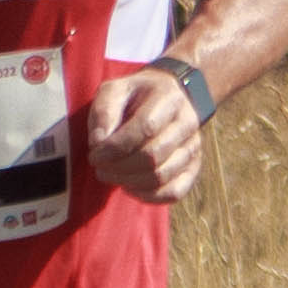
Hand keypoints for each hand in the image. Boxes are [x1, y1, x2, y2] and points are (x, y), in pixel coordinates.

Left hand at [86, 68, 205, 202]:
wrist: (167, 98)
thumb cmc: (134, 96)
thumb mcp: (114, 91)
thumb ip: (104, 112)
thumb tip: (99, 143)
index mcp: (169, 97)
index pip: (145, 128)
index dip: (116, 147)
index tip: (95, 154)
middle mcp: (187, 122)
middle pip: (153, 156)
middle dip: (119, 167)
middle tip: (99, 167)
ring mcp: (193, 147)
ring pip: (161, 176)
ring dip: (129, 182)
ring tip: (110, 175)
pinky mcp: (193, 168)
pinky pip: (174, 192)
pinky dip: (148, 196)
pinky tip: (129, 187)